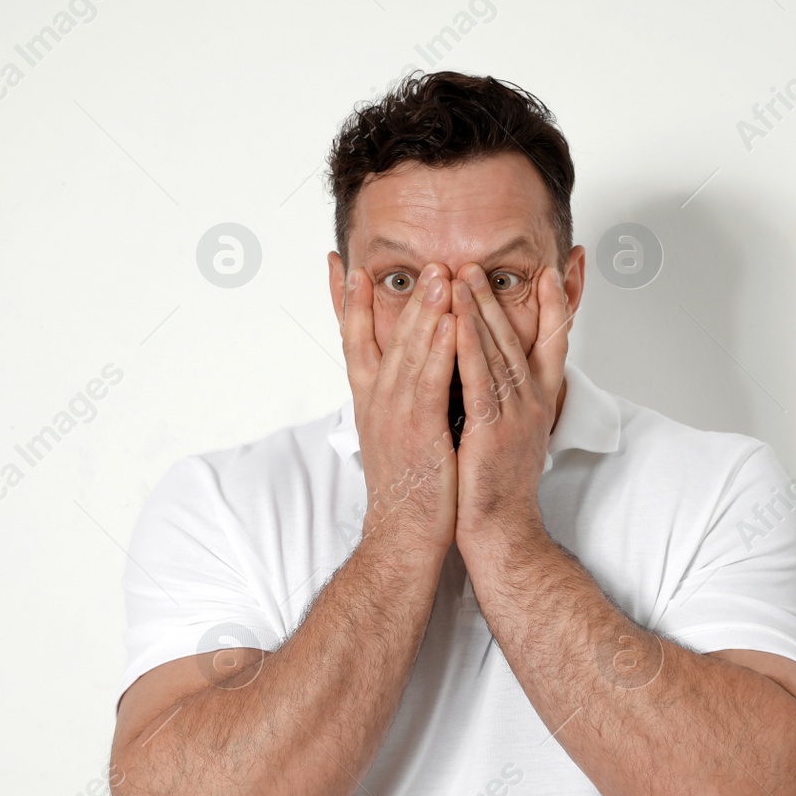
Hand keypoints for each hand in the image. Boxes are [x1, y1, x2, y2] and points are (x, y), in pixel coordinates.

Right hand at [341, 262, 459, 554]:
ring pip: (411, 352)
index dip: (349, 303)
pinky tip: (450, 324)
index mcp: (370, 401)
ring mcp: (396, 415)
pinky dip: (439, 351)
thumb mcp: (394, 435)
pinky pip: (431, 383)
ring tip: (439, 275)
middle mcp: (378, 401)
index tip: (346, 267)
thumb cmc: (408, 488)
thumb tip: (407, 374)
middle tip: (422, 260)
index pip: (354, 341)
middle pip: (388, 336)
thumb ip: (398, 399)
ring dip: (425, 311)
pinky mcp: (420, 432)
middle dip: (406, 295)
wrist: (403, 535)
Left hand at [449, 262, 569, 552]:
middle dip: (497, 297)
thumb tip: (496, 372)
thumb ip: (508, 399)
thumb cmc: (496, 486)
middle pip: (517, 337)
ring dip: (478, 310)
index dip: (555, 306)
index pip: (552, 343)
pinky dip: (468, 346)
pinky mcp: (492, 429)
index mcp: (538, 403)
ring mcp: (515, 415)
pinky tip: (456, 320)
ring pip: (497, 351)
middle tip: (478, 262)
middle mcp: (532, 403)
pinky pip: (479, 379)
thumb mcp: (511, 433)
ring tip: (462, 275)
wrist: (500, 531)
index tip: (552, 271)